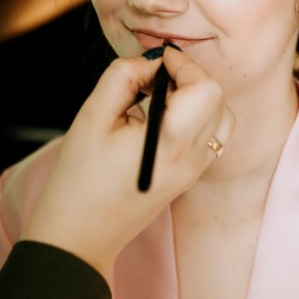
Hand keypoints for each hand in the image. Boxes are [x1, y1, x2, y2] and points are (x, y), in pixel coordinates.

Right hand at [21, 46, 232, 274]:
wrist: (79, 236)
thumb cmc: (78, 181)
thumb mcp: (91, 118)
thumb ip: (121, 78)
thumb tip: (148, 63)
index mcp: (170, 143)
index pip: (205, 88)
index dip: (183, 65)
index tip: (155, 61)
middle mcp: (191, 159)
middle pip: (217, 100)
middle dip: (189, 78)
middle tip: (151, 78)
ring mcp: (193, 172)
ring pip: (220, 119)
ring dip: (195, 98)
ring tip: (155, 99)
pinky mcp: (187, 179)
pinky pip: (208, 138)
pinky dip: (194, 118)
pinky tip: (158, 121)